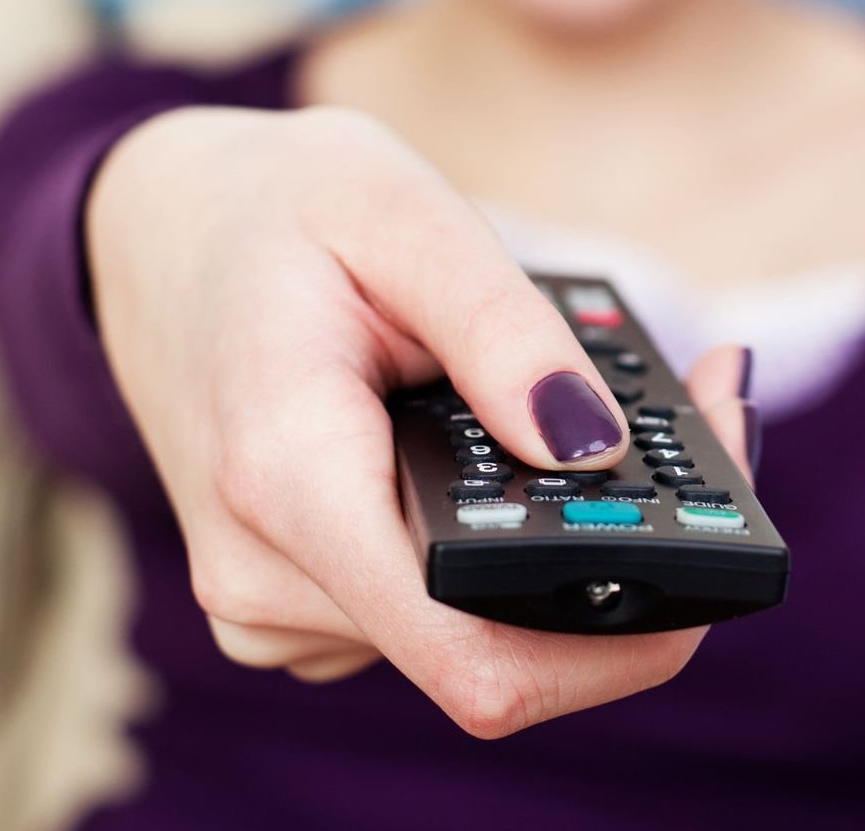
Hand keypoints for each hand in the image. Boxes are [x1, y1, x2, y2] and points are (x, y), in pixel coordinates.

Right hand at [85, 105, 752, 733]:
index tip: (716, 531)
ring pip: (480, 636)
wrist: (148, 232)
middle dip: (627, 560)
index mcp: (288, 482)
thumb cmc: (271, 204)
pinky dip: (509, 543)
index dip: (626, 632)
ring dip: (570, 545)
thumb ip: (500, 329)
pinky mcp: (300, 604)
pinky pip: (441, 610)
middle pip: (504, 652)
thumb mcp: (394, 205)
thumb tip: (593, 447)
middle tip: (708, 403)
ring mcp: (276, 608)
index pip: (480, 658)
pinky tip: (523, 438)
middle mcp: (269, 582)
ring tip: (597, 397)